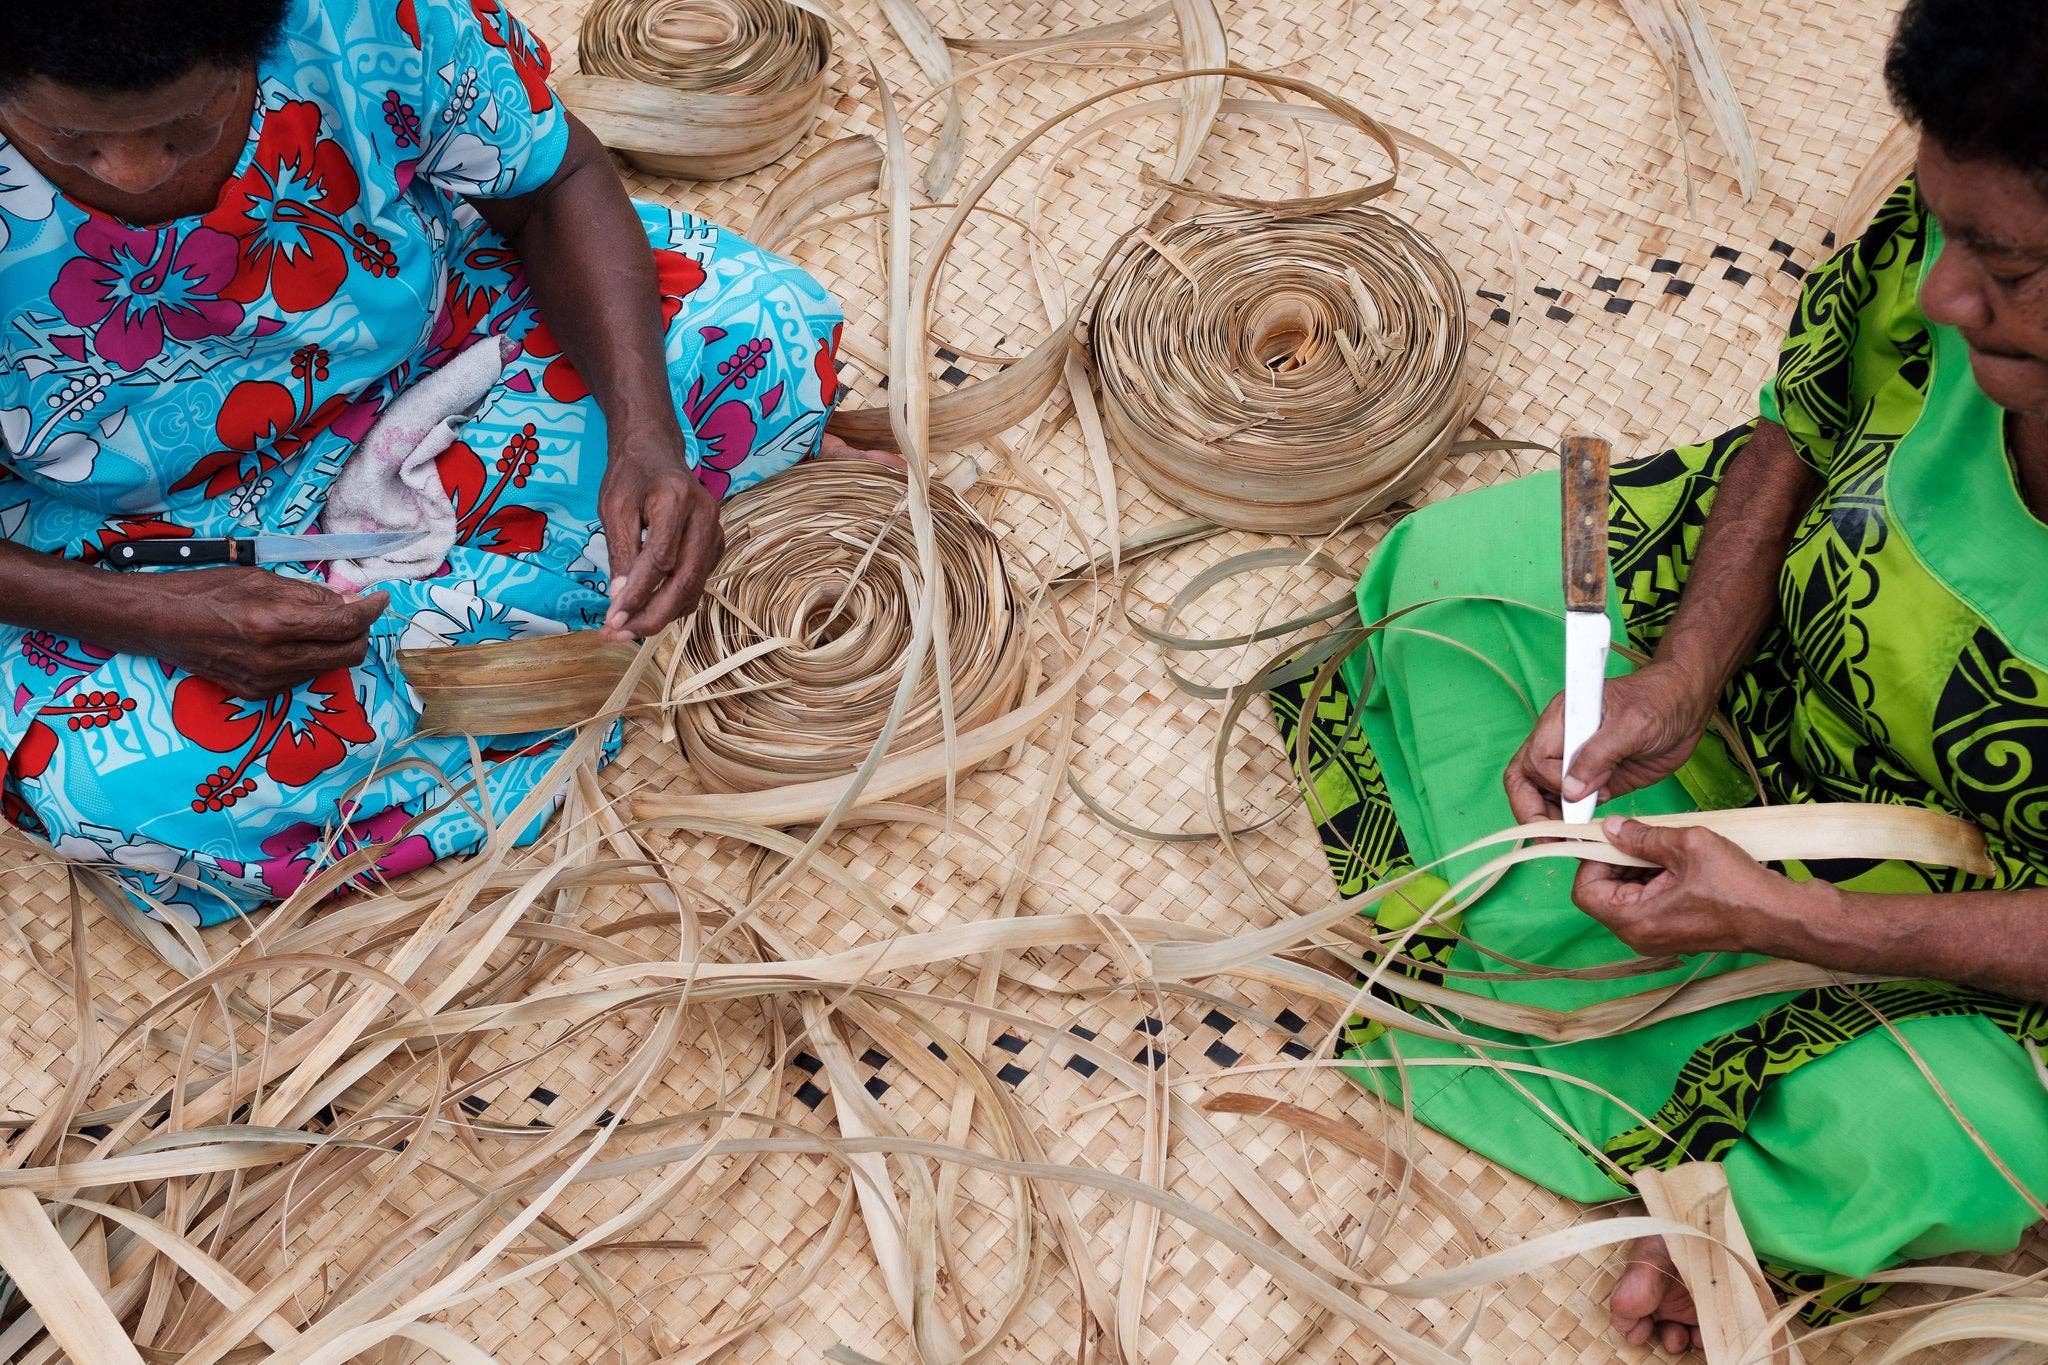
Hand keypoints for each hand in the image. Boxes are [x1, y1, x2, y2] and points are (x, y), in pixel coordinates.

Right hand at [107, 568, 386, 699]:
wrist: (159, 624)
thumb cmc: (206, 591)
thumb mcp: (260, 579)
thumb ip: (308, 594)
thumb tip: (347, 601)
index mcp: (274, 625)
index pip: (345, 625)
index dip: (371, 610)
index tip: (381, 598)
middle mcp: (274, 660)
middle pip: (348, 654)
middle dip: (359, 632)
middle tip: (353, 611)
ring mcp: (267, 682)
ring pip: (328, 666)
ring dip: (335, 645)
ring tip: (315, 622)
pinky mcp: (259, 694)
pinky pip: (303, 675)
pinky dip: (309, 656)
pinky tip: (290, 640)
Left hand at [598, 427, 723, 641]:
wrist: (656, 451)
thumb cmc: (630, 475)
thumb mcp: (614, 508)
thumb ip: (620, 553)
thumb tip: (621, 601)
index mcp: (677, 500)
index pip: (660, 560)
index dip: (637, 594)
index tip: (611, 619)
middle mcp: (705, 518)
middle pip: (685, 581)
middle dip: (653, 615)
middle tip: (619, 634)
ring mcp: (717, 533)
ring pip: (694, 588)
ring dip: (662, 614)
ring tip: (626, 628)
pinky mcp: (717, 546)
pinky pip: (696, 583)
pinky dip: (673, 602)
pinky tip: (646, 610)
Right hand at [1504, 660, 1716, 823]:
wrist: (1689, 704)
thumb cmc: (1661, 701)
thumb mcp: (1632, 724)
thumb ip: (1598, 756)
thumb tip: (1570, 791)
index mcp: (1563, 719)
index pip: (1536, 759)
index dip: (1552, 783)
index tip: (1577, 799)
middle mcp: (1562, 741)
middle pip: (1526, 779)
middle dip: (1532, 810)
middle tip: (1551, 840)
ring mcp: (1578, 762)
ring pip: (1545, 795)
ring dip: (1552, 820)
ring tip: (1571, 842)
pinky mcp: (1597, 780)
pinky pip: (1574, 804)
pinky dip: (1574, 822)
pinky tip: (1586, 834)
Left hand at [1573, 816, 1812, 956]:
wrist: (1781, 917)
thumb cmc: (1738, 887)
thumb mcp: (1688, 846)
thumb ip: (1643, 836)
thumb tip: (1611, 827)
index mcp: (1634, 921)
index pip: (1585, 890)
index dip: (1593, 859)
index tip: (1612, 836)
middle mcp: (1639, 936)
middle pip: (1604, 892)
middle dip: (1618, 859)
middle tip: (1643, 835)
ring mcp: (1656, 936)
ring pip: (1627, 894)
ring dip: (1639, 866)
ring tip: (1668, 846)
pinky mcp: (1673, 931)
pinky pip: (1648, 901)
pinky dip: (1655, 878)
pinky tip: (1679, 861)